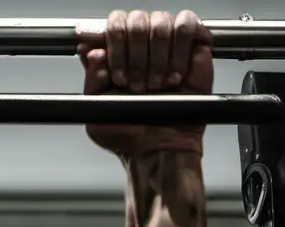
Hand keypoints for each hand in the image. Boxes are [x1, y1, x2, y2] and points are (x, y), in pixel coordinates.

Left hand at [79, 10, 212, 158]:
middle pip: (136, 19)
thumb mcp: (96, 117)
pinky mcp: (194, 46)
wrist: (159, 148)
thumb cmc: (128, 134)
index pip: (113, 24)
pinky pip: (186, 25)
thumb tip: (92, 53)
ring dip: (156, 58)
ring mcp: (168, 43)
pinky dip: (178, 50)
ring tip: (155, 85)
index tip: (109, 66)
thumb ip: (90, 84)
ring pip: (160, 21)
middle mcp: (141, 44)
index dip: (110, 39)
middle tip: (134, 85)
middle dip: (133, 56)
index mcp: (117, 54)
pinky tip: (174, 76)